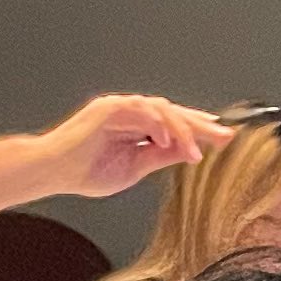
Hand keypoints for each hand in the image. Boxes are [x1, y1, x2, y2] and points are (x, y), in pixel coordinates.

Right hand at [35, 94, 231, 198]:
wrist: (55, 172)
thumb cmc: (87, 172)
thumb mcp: (135, 168)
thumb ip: (160, 157)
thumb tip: (188, 151)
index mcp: (137, 126)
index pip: (174, 124)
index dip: (197, 129)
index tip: (222, 138)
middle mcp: (131, 113)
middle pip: (173, 112)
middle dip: (200, 125)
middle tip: (225, 136)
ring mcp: (119, 108)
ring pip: (160, 109)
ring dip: (181, 129)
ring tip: (196, 150)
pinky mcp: (107, 109)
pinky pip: (139, 110)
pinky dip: (155, 123)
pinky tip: (166, 139)